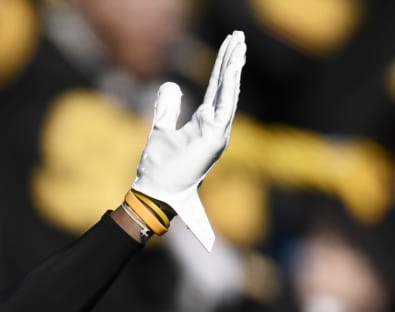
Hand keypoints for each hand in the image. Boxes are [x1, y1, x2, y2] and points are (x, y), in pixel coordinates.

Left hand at [131, 31, 246, 250]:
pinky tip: (232, 65)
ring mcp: (218, 132)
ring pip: (228, 93)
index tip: (231, 45)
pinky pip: (225, 105)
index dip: (222, 66)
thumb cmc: (158, 168)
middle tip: (239, 36)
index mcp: (205, 124)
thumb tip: (170, 86)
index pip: (217, 88)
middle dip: (232, 60)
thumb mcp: (161, 129)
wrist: (155, 192)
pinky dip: (228, 85)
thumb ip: (167, 108)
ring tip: (239, 44)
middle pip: (226, 86)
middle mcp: (215, 127)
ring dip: (233, 67)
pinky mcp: (216, 137)